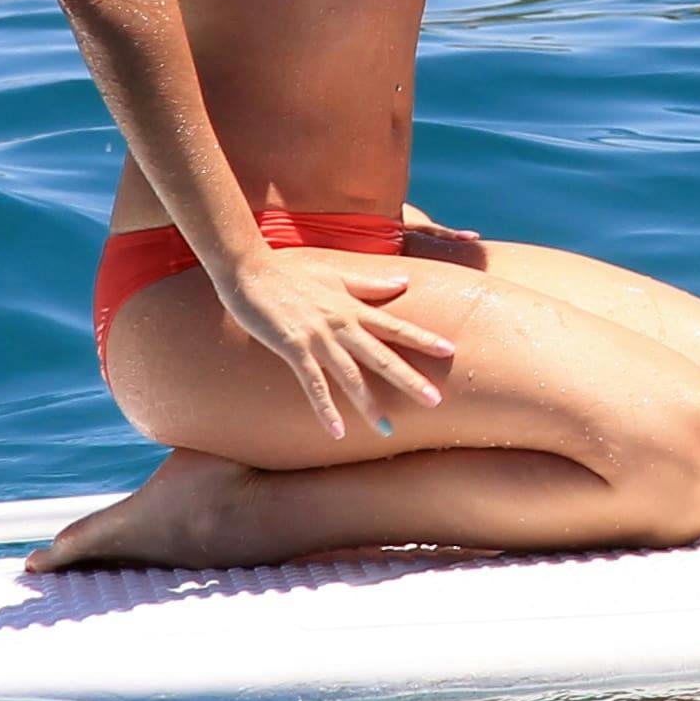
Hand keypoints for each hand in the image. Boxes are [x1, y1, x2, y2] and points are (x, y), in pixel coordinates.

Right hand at [221, 254, 453, 442]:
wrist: (249, 269)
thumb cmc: (290, 272)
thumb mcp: (335, 275)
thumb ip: (369, 283)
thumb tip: (404, 280)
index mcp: (352, 307)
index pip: (395, 325)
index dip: (423, 338)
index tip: (450, 350)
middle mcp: (341, 323)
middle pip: (382, 355)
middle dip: (409, 379)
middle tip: (435, 401)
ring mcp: (317, 336)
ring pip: (351, 375)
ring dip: (370, 404)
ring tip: (388, 430)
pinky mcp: (293, 347)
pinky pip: (313, 383)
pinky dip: (325, 408)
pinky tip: (337, 431)